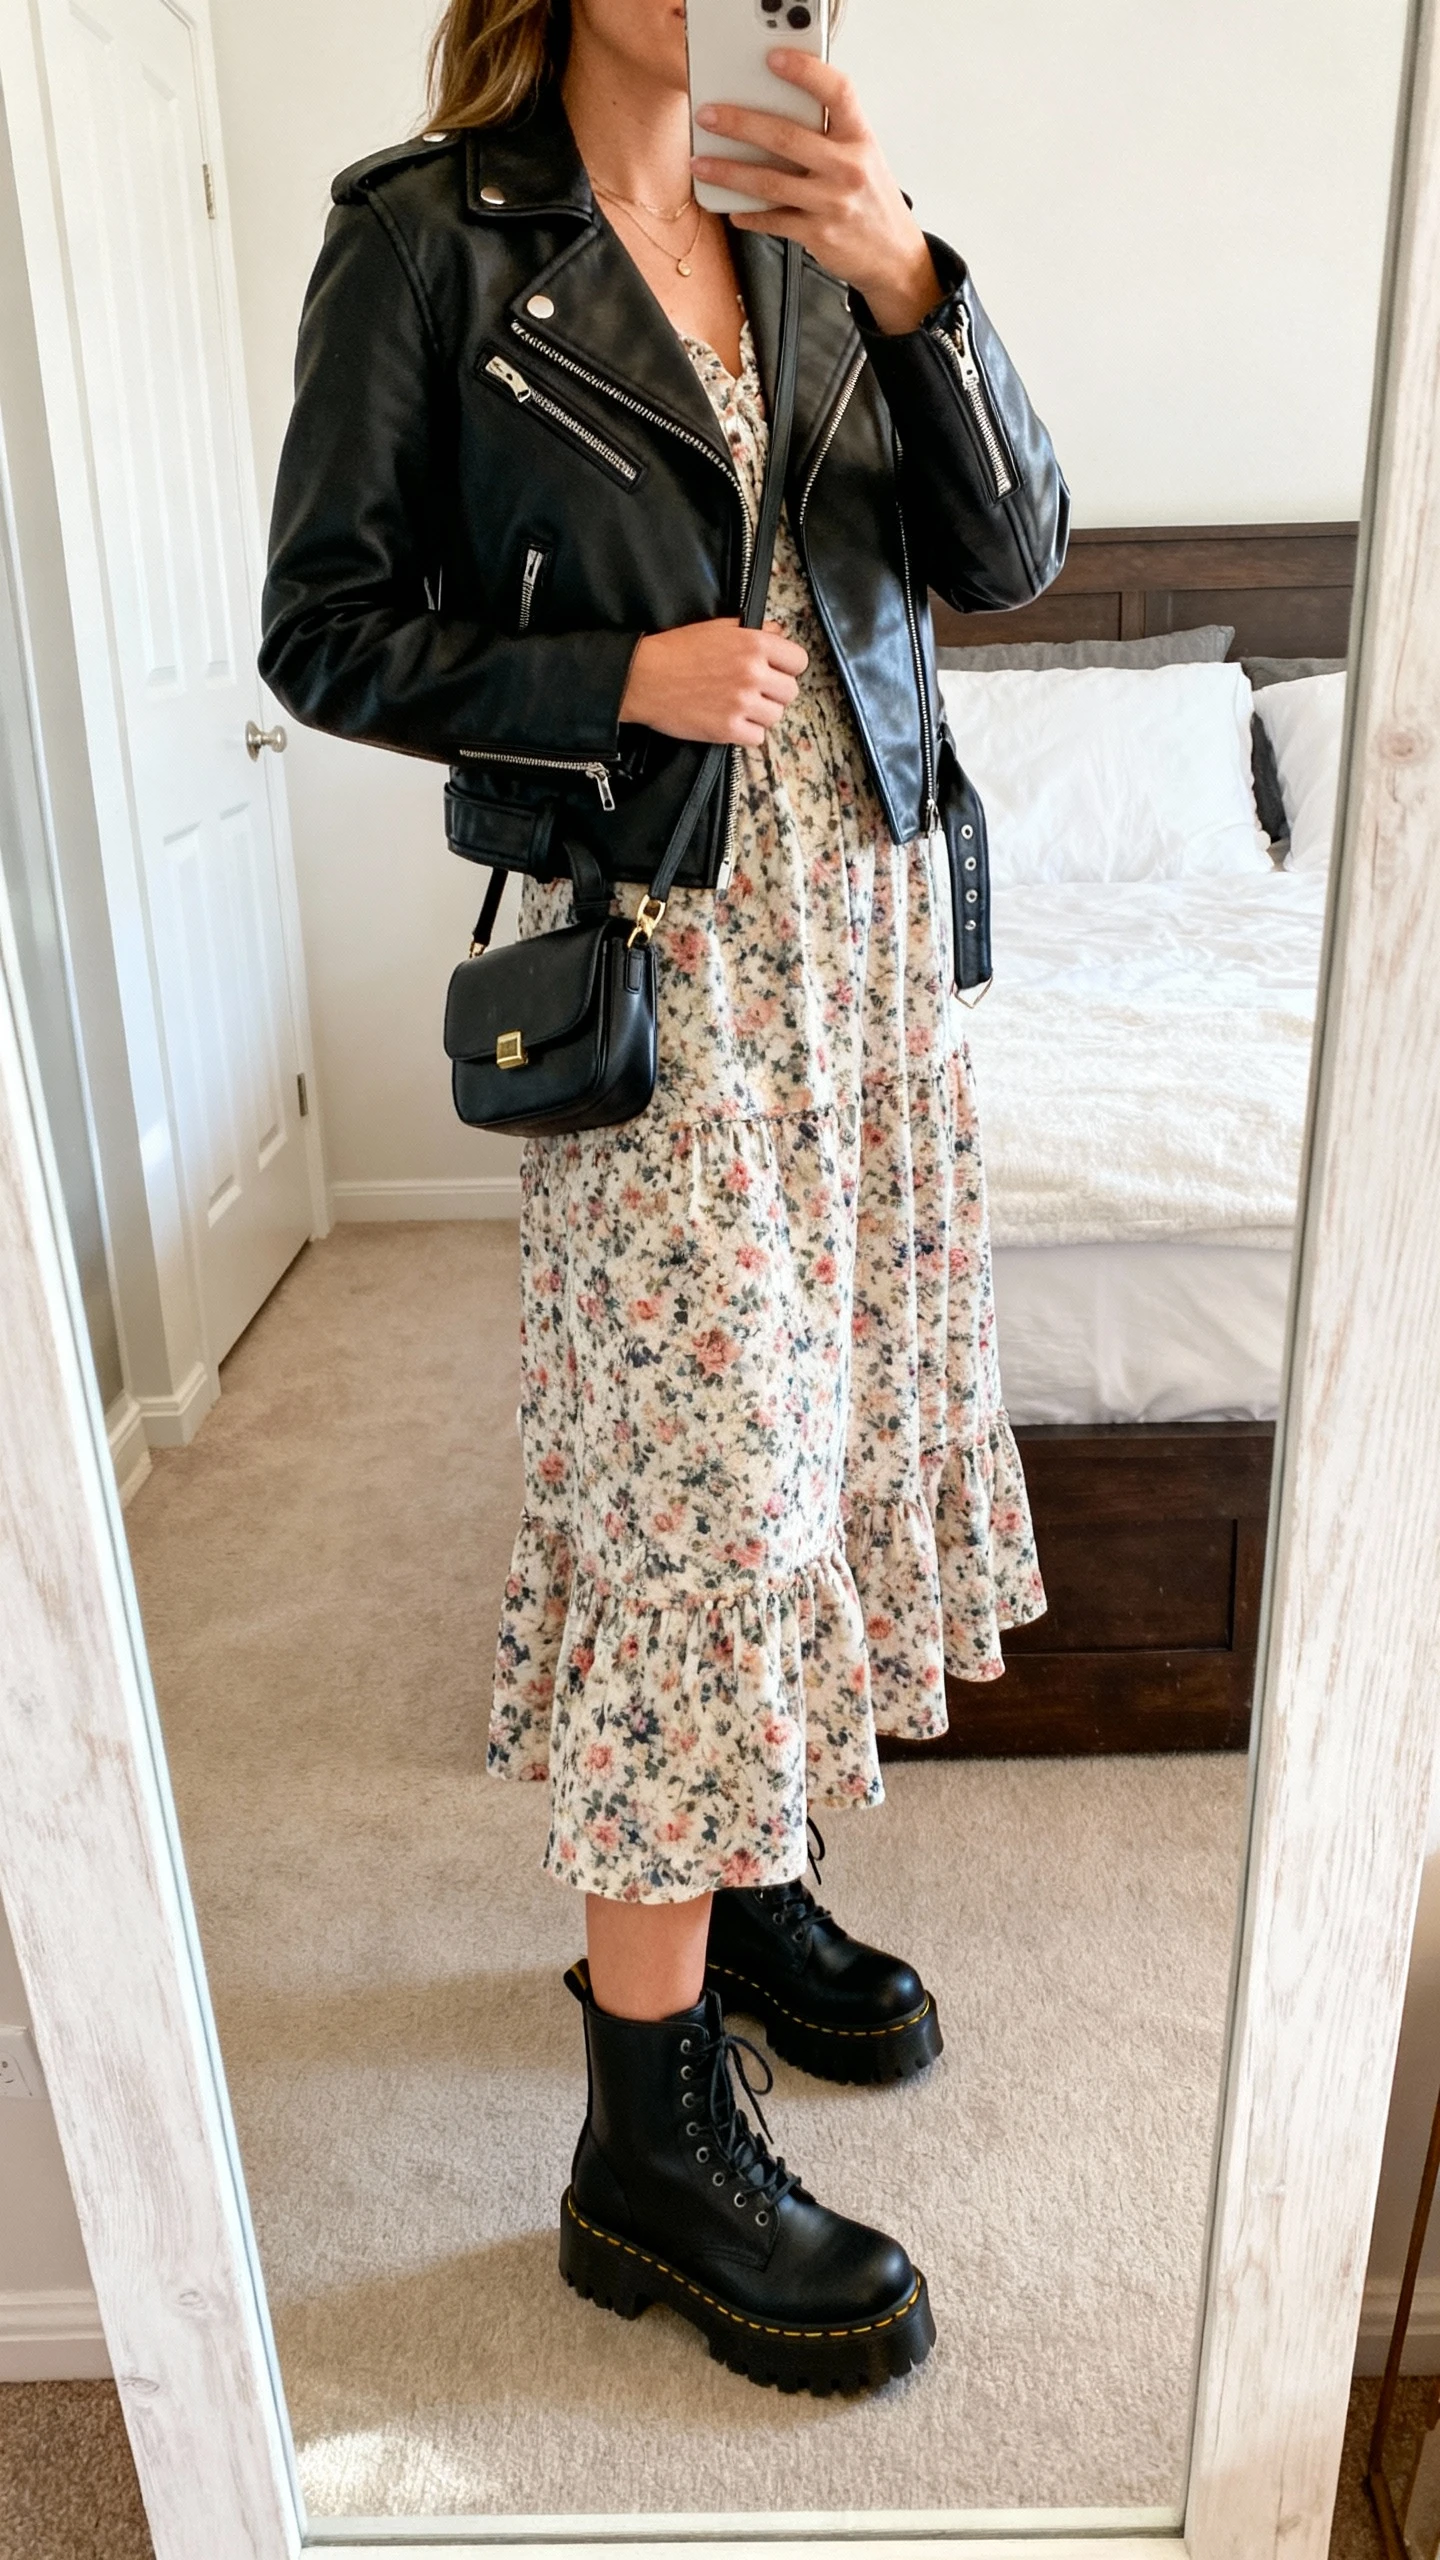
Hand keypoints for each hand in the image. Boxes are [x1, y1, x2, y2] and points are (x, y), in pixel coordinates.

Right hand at [620, 619, 807, 744]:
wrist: (644, 677)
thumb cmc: (676, 650)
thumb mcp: (718, 627)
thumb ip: (753, 630)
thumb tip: (778, 634)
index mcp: (754, 644)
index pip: (799, 661)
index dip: (787, 667)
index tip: (775, 671)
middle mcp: (753, 673)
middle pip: (790, 692)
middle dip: (774, 692)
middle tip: (754, 691)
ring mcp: (742, 703)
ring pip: (775, 716)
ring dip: (761, 713)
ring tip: (739, 706)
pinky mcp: (728, 729)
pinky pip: (757, 737)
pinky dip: (747, 732)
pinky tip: (731, 721)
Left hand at [691, 52, 940, 334]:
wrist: (893, 253)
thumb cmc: (869, 198)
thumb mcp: (862, 156)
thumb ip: (828, 134)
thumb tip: (771, 113)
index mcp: (860, 137)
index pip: (837, 92)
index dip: (806, 72)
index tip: (773, 59)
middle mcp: (848, 167)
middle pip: (787, 137)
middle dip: (741, 124)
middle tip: (709, 115)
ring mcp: (833, 202)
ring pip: (771, 182)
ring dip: (730, 172)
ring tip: (702, 164)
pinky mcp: (819, 234)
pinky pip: (774, 220)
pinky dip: (748, 214)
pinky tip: (732, 208)